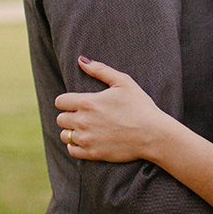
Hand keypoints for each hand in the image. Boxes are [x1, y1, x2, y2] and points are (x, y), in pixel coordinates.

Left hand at [54, 57, 170, 162]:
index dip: (67, 101)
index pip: (60, 101)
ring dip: (72, 130)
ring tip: (85, 128)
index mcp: (88, 102)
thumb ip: (100, 70)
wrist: (152, 134)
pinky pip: (72, 150)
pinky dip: (75, 145)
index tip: (76, 103)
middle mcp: (83, 121)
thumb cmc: (140, 106)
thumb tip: (81, 60)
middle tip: (83, 115)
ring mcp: (87, 139)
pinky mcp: (92, 153)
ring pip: (64, 135)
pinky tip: (86, 139)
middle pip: (60, 118)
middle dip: (69, 115)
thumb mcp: (123, 82)